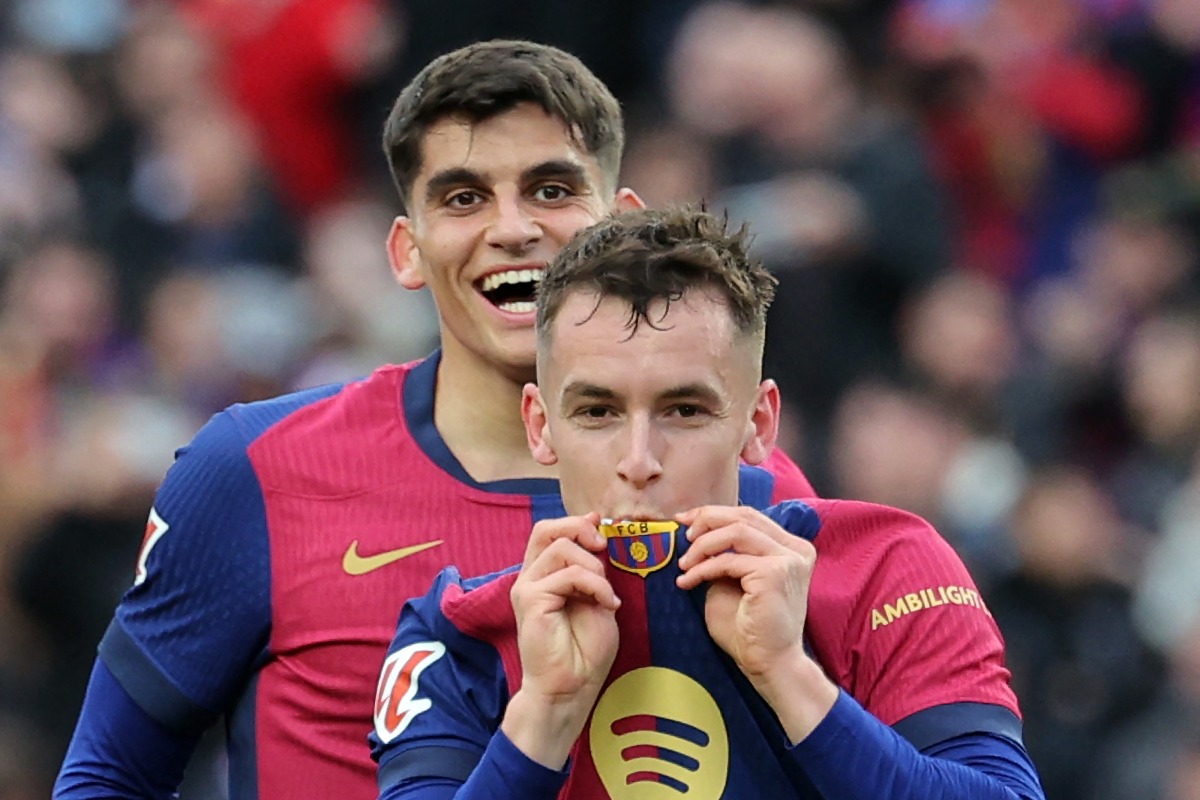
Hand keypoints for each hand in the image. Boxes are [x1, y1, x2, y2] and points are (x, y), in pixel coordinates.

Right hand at [503, 513, 619, 766]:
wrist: (571, 687)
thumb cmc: (584, 650)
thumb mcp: (597, 598)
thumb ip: (593, 569)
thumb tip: (595, 530)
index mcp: (544, 575)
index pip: (550, 531)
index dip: (577, 522)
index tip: (602, 529)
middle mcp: (530, 577)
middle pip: (545, 528)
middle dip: (578, 529)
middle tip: (602, 547)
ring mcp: (527, 588)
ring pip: (561, 548)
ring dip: (594, 567)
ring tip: (606, 594)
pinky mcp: (530, 601)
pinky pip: (569, 575)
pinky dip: (596, 585)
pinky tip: (607, 605)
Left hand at [675, 505, 836, 742]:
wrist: (769, 664)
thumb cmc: (749, 629)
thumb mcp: (732, 581)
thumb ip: (724, 556)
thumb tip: (696, 533)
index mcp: (790, 547)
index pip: (749, 516)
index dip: (714, 513)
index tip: (684, 520)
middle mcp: (796, 549)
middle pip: (744, 516)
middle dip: (706, 520)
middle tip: (681, 536)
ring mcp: (788, 560)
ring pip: (736, 532)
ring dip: (702, 545)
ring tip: (684, 564)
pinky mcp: (774, 573)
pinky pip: (729, 560)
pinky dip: (703, 568)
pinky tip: (687, 581)